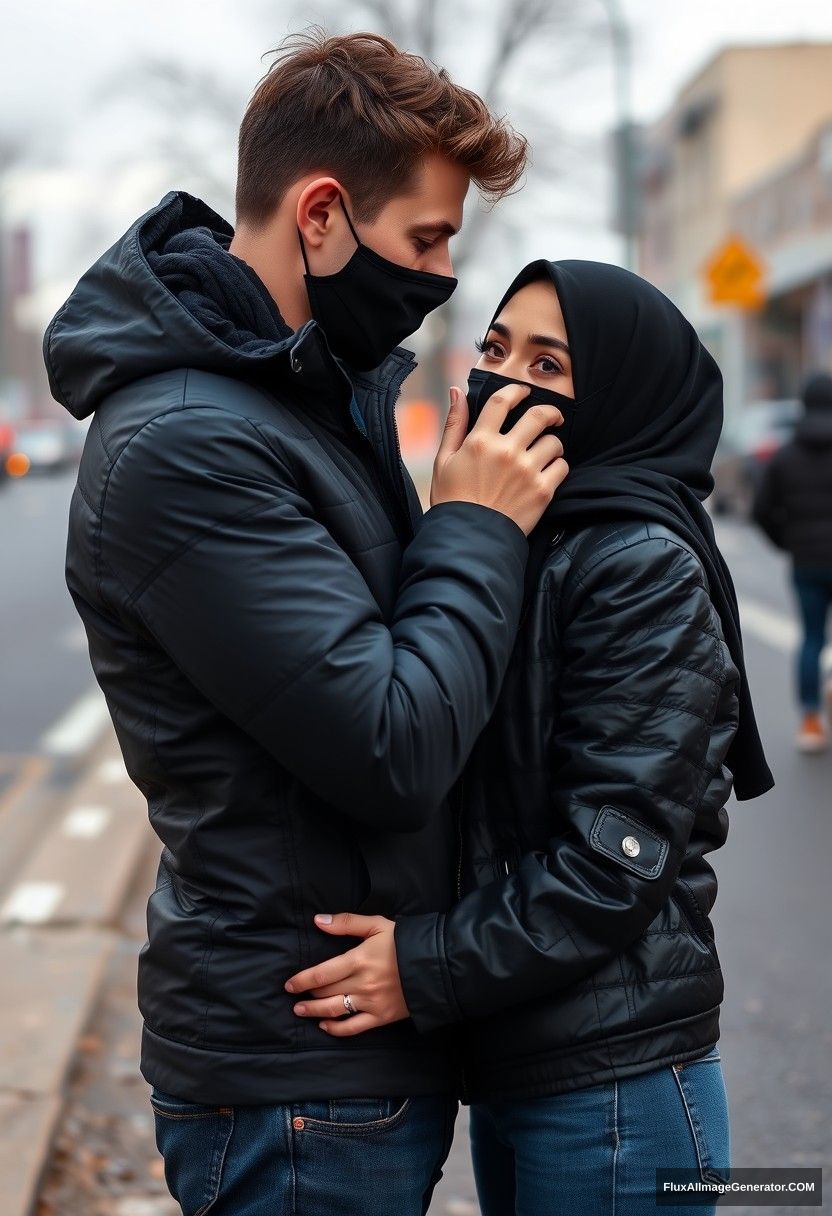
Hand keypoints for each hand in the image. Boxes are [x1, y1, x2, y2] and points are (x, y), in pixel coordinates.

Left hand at [284, 913, 408, 1035]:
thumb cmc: (405, 942)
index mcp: (359, 959)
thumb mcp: (377, 925)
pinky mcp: (381, 1017)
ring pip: (334, 1011)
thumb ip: (346, 922)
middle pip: (325, 993)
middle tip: (294, 997)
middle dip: (306, 996)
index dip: (301, 981)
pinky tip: (325, 1025)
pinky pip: (353, 1028)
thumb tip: (318, 921)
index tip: (289, 984)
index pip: (321, 974)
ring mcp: (371, 1002)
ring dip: (314, 1012)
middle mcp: (362, 983)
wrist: (436, 964)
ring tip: (301, 1011)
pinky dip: (336, 1029)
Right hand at [430, 384, 568, 535]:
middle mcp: (506, 452)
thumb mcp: (444, 460)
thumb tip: (457, 391)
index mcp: (480, 441)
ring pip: (554, 442)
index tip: (524, 392)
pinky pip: (562, 467)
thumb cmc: (453, 500)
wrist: (468, 540)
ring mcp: (527, 471)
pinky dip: (558, 467)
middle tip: (552, 417)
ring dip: (552, 444)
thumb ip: (454, 424)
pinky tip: (547, 472)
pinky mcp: (542, 491)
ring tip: (545, 452)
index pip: (503, 401)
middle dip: (550, 412)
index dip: (517, 391)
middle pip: (539, 415)